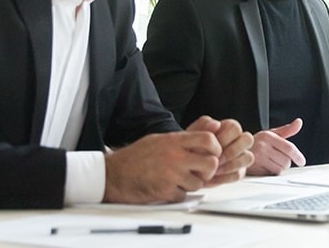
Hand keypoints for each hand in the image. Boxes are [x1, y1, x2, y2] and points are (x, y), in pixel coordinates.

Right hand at [102, 131, 220, 203]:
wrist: (113, 174)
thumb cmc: (135, 157)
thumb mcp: (160, 140)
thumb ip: (183, 139)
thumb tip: (208, 133)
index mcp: (174, 141)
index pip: (208, 140)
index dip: (215, 148)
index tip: (212, 154)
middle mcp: (175, 157)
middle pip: (211, 163)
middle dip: (209, 170)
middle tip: (200, 172)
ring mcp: (171, 175)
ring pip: (199, 183)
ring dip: (192, 184)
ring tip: (178, 180)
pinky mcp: (165, 191)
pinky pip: (184, 195)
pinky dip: (178, 194)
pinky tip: (168, 188)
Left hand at [188, 116, 254, 186]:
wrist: (185, 165)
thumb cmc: (190, 148)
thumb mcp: (192, 135)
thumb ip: (203, 127)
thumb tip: (216, 123)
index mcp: (227, 128)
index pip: (235, 127)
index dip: (226, 137)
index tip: (214, 145)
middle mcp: (237, 141)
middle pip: (247, 140)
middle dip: (232, 151)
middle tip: (217, 159)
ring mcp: (240, 156)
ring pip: (248, 157)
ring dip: (232, 164)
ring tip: (215, 170)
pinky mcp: (238, 171)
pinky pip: (240, 173)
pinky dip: (227, 177)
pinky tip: (215, 177)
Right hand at [246, 118, 307, 175]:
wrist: (236, 150)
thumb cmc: (257, 143)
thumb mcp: (271, 134)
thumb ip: (287, 130)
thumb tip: (299, 122)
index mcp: (268, 136)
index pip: (289, 148)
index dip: (298, 156)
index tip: (301, 162)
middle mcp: (262, 146)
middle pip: (286, 161)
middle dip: (285, 162)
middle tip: (277, 159)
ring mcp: (257, 158)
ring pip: (280, 169)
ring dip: (278, 168)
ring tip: (269, 163)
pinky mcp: (254, 168)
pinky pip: (271, 175)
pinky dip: (270, 173)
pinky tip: (264, 167)